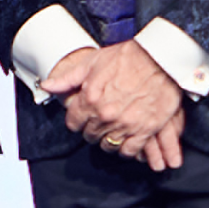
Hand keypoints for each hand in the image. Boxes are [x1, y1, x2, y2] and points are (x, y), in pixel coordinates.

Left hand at [41, 40, 185, 163]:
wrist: (161, 58)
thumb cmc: (127, 57)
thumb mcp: (92, 62)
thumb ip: (68, 79)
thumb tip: (47, 86)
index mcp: (90, 99)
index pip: (74, 122)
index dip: (77, 118)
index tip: (83, 115)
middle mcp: (105, 116)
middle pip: (90, 135)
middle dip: (92, 128)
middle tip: (99, 120)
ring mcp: (125, 125)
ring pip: (108, 145)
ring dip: (107, 138)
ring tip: (112, 128)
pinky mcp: (145, 130)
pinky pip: (129, 150)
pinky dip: (125, 148)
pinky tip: (125, 139)